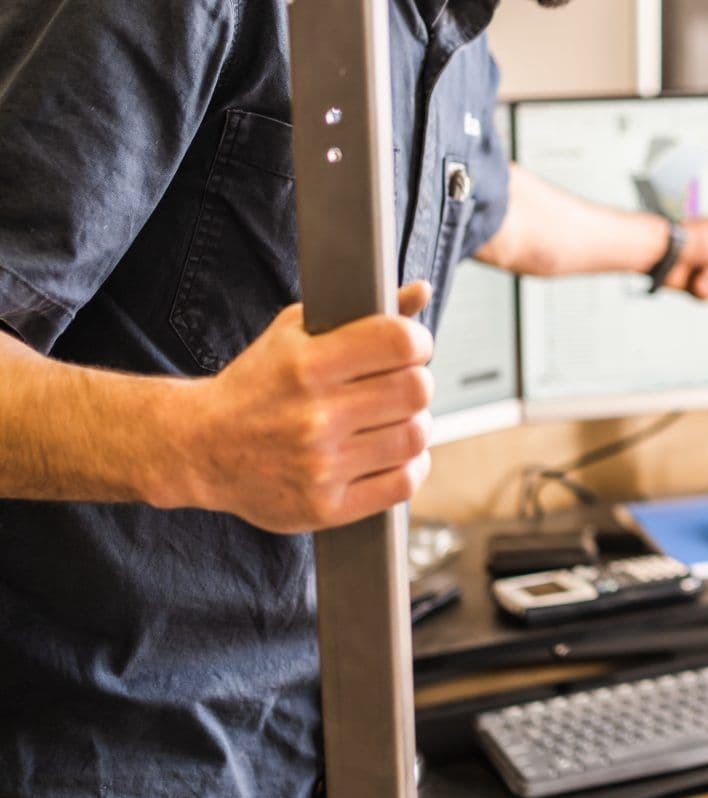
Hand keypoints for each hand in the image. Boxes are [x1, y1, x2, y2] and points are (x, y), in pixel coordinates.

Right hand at [177, 282, 436, 532]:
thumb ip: (362, 314)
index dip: (417, 340)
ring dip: (413, 424)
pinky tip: (391, 454)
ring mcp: (320, 466)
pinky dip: (410, 465)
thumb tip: (420, 291)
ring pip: (415, 436)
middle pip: (416, 390)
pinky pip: (404, 483)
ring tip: (391, 419)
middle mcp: (313, 416)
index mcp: (306, 365)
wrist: (198, 448)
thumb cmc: (257, 385)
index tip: (410, 347)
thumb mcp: (296, 334)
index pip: (399, 342)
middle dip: (415, 382)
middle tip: (399, 384)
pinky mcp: (325, 507)